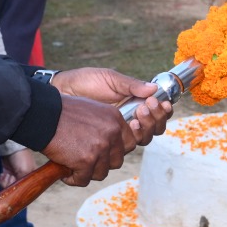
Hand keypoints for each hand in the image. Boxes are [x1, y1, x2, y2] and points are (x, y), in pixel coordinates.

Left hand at [0, 148, 39, 187]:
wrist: (11, 147)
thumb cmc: (22, 157)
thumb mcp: (25, 171)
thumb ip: (23, 183)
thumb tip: (19, 192)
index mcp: (31, 177)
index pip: (26, 189)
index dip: (19, 188)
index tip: (16, 181)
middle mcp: (23, 177)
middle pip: (15, 188)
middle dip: (11, 183)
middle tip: (11, 176)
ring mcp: (14, 175)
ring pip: (8, 186)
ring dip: (5, 181)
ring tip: (7, 174)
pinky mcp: (7, 172)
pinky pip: (2, 182)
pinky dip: (1, 179)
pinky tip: (3, 174)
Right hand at [40, 95, 134, 185]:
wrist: (43, 116)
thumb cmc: (62, 113)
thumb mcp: (92, 112)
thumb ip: (106, 126)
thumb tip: (112, 146)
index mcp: (115, 119)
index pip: (130, 143)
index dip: (115, 151)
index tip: (102, 153)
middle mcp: (112, 132)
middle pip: (117, 161)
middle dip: (101, 163)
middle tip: (84, 159)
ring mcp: (101, 147)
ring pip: (101, 173)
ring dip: (87, 172)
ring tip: (72, 163)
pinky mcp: (86, 160)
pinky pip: (84, 179)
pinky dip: (73, 178)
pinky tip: (65, 170)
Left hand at [50, 67, 172, 143]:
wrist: (63, 91)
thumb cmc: (85, 82)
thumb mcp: (110, 79)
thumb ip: (131, 85)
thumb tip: (154, 89)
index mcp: (134, 104)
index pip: (156, 114)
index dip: (163, 112)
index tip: (160, 102)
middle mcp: (129, 121)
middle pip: (153, 131)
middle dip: (154, 119)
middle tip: (145, 106)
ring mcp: (117, 133)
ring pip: (141, 140)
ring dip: (145, 127)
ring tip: (137, 113)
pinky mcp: (105, 142)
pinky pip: (123, 147)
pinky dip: (130, 138)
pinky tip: (129, 125)